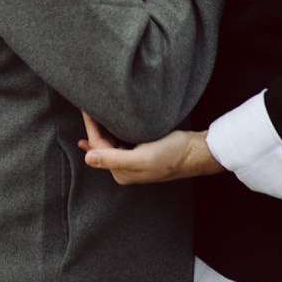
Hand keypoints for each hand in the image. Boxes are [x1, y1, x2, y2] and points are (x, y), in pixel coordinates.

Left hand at [79, 111, 222, 183]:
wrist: (197, 152)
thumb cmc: (173, 154)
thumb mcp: (142, 156)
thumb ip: (114, 158)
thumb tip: (87, 159)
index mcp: (121, 173)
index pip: (98, 147)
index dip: (90, 127)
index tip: (85, 109)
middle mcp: (124, 170)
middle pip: (101, 146)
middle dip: (93, 128)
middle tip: (86, 108)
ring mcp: (132, 163)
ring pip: (109, 144)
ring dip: (101, 131)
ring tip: (91, 116)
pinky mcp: (140, 154)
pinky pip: (119, 142)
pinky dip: (111, 134)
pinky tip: (104, 128)